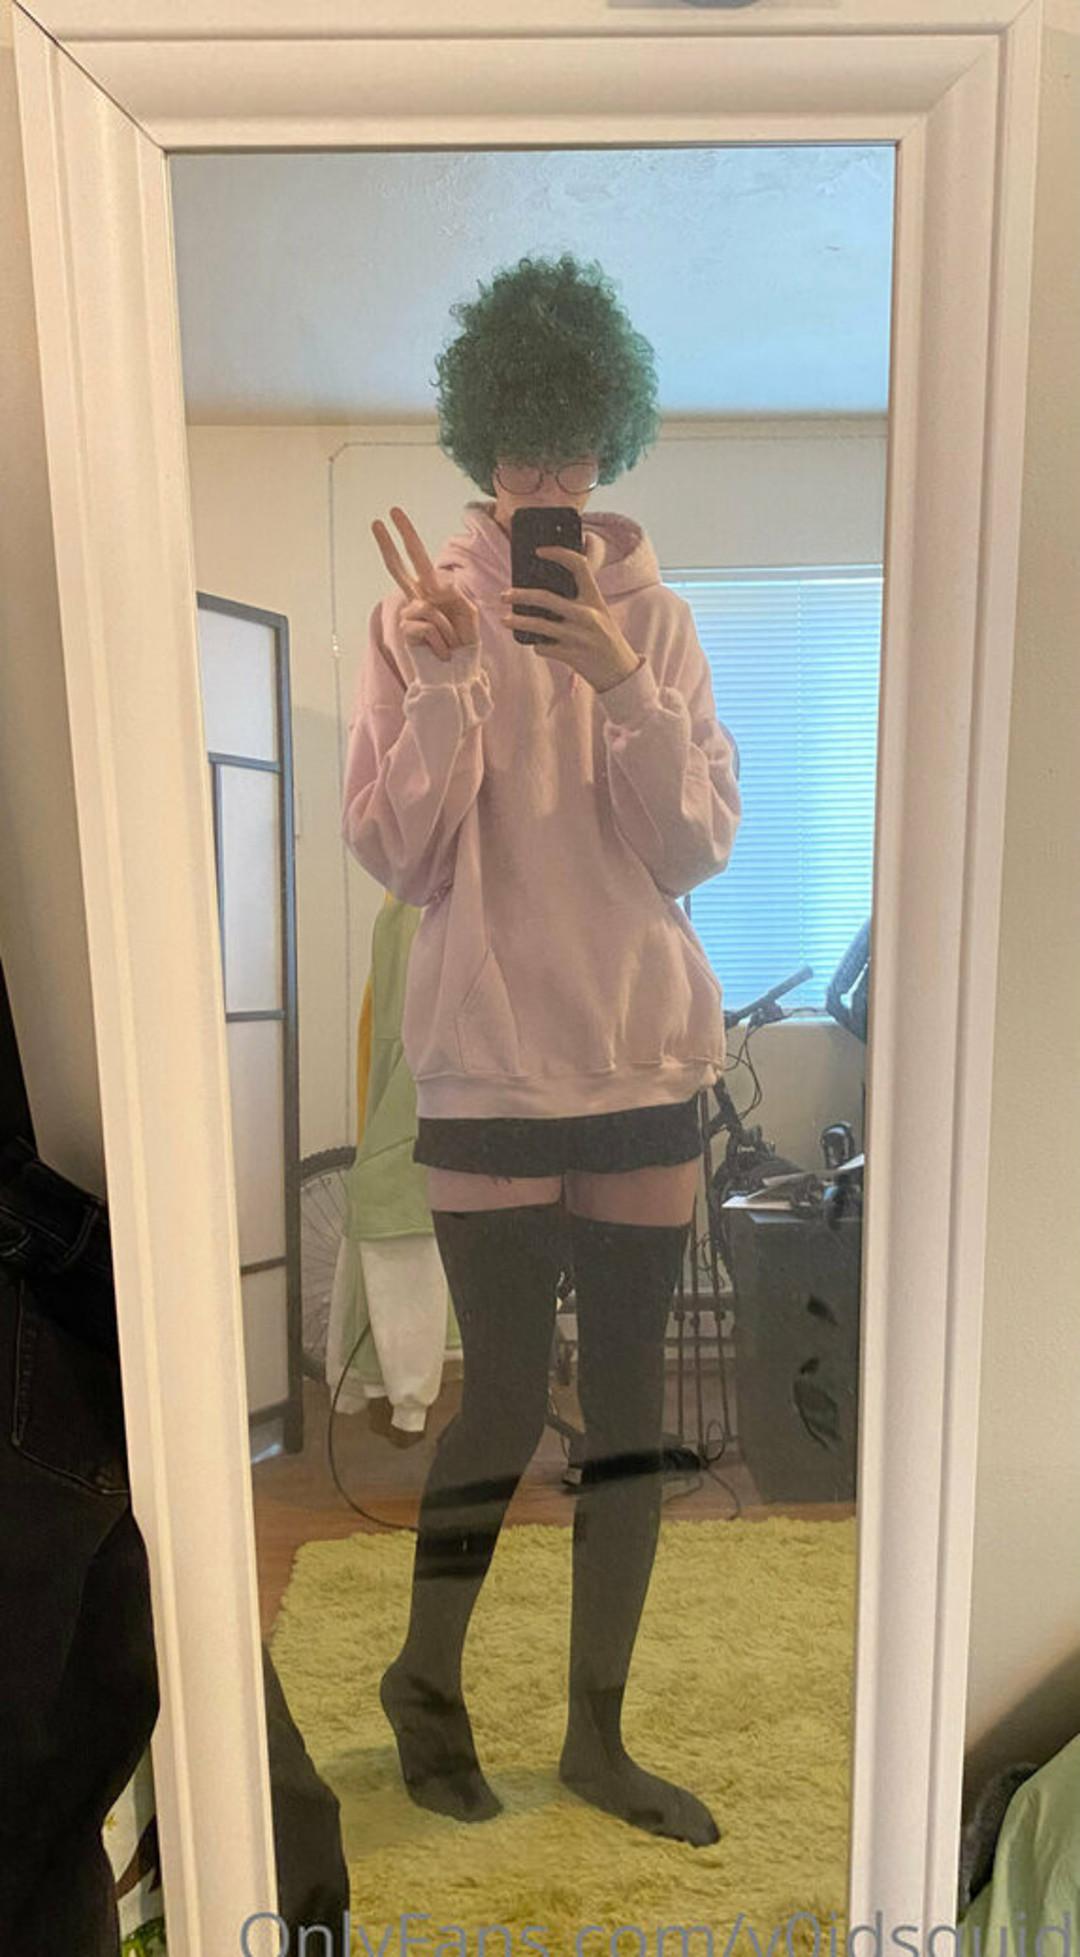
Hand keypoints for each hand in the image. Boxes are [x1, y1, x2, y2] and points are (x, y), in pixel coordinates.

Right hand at [372, 506, 479, 659]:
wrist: (459, 672)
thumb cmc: (464, 642)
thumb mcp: (467, 610)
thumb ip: (453, 592)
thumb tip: (436, 580)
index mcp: (431, 590)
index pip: (416, 558)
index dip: (406, 535)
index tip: (393, 513)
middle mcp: (416, 600)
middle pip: (396, 567)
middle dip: (388, 544)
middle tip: (377, 521)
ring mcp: (409, 616)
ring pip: (428, 608)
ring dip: (447, 629)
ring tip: (449, 643)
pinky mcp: (406, 632)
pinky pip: (428, 626)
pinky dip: (441, 640)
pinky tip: (440, 651)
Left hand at [499, 545, 642, 692]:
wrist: (621, 673)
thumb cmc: (606, 639)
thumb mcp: (600, 613)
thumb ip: (581, 598)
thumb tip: (549, 585)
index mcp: (596, 599)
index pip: (578, 566)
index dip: (558, 553)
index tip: (540, 551)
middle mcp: (588, 615)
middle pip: (546, 598)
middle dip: (520, 595)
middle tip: (504, 595)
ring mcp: (579, 637)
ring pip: (538, 625)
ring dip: (517, 621)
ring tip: (504, 620)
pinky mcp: (572, 656)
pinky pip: (543, 648)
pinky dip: (537, 646)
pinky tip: (537, 645)